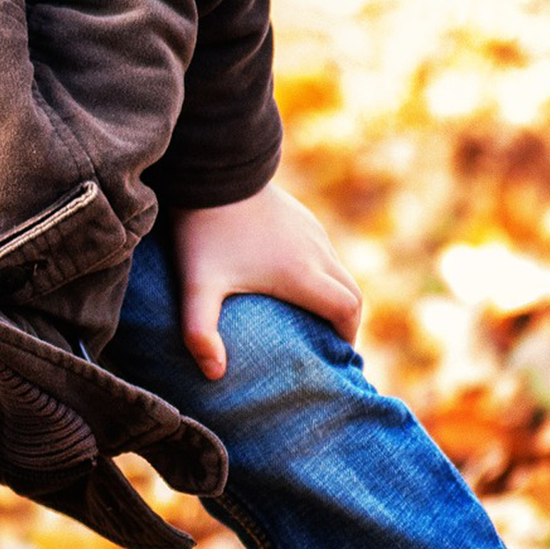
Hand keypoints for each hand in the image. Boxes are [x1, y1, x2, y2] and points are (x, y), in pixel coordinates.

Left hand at [173, 179, 360, 383]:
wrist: (212, 171)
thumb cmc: (205, 233)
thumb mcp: (197, 287)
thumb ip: (200, 333)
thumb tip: (214, 376)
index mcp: (302, 273)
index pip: (347, 310)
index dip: (348, 337)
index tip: (336, 358)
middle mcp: (317, 251)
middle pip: (352, 293)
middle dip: (347, 323)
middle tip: (329, 348)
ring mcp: (311, 231)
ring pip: (338, 272)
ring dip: (335, 299)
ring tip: (313, 324)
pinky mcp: (301, 218)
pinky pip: (324, 254)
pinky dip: (323, 278)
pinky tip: (296, 289)